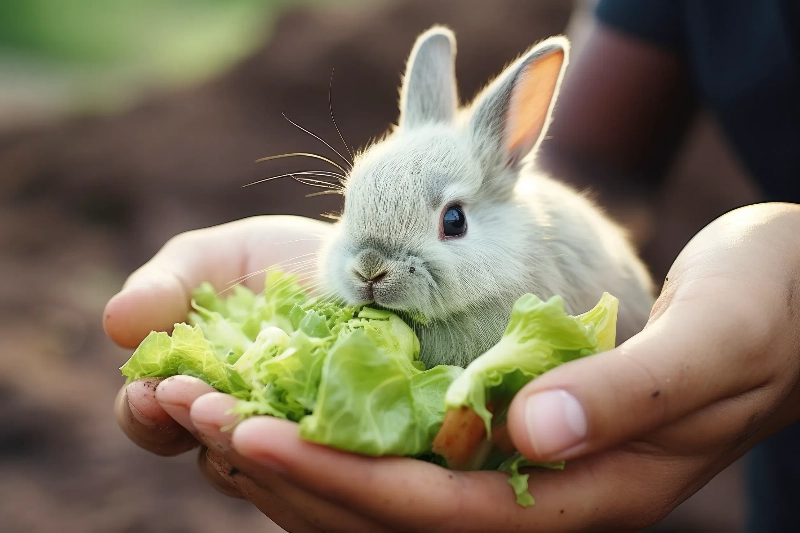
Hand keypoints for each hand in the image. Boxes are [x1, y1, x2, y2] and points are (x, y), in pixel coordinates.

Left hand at [109, 204, 799, 531]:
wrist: (781, 308)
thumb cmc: (762, 316)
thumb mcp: (712, 345)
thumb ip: (628, 395)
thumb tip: (530, 431)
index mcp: (588, 495)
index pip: (443, 507)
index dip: (346, 479)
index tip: (257, 437)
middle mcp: (543, 496)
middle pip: (395, 509)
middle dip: (293, 473)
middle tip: (199, 424)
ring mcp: (524, 469)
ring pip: (390, 485)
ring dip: (300, 454)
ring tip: (214, 419)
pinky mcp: (512, 430)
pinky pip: (411, 444)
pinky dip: (345, 427)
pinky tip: (290, 400)